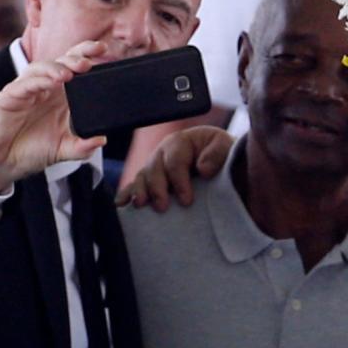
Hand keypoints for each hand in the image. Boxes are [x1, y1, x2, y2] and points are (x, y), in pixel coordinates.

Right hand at [0, 41, 107, 192]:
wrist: (2, 163)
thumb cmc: (30, 150)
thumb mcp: (62, 150)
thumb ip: (82, 147)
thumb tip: (101, 139)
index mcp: (58, 95)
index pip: (73, 67)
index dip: (86, 55)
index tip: (103, 50)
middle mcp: (43, 88)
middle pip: (59, 61)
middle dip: (74, 57)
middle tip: (88, 62)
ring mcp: (25, 91)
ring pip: (40, 69)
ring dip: (55, 68)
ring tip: (69, 74)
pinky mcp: (8, 98)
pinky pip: (22, 85)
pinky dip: (37, 82)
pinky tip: (50, 82)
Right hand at [115, 126, 233, 210]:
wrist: (219, 161)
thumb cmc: (221, 153)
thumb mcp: (225, 146)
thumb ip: (217, 154)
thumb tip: (203, 169)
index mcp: (181, 141)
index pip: (175, 161)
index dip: (179, 181)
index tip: (187, 200)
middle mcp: (163, 152)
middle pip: (154, 168)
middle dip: (157, 188)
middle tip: (162, 206)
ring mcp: (154, 166)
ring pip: (142, 176)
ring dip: (140, 191)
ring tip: (141, 205)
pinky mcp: (149, 180)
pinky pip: (134, 185)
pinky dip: (127, 193)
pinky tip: (121, 203)